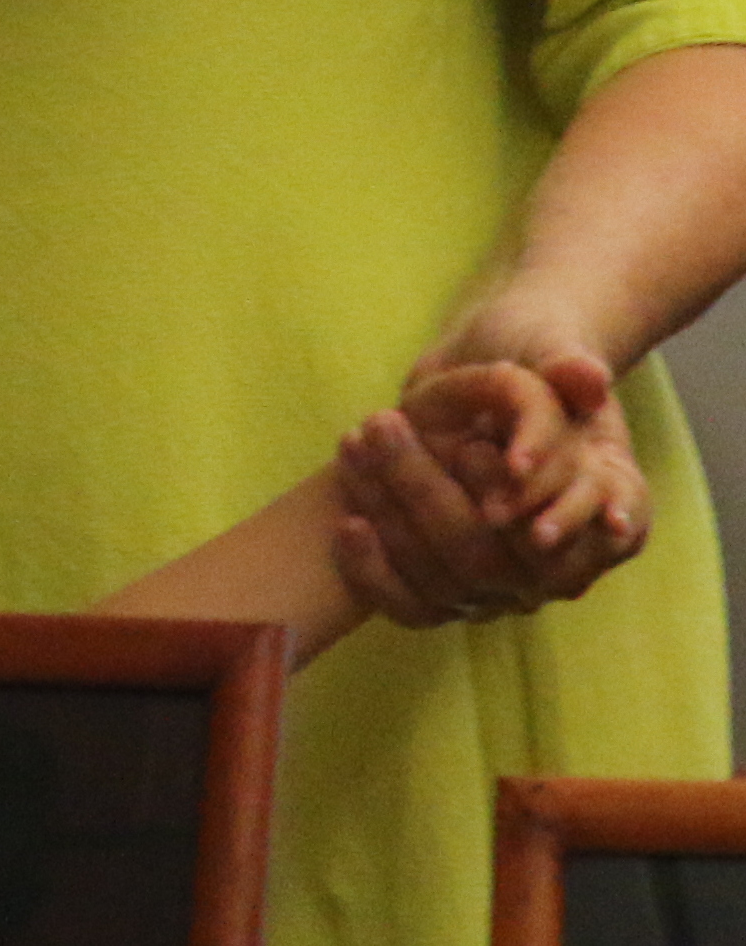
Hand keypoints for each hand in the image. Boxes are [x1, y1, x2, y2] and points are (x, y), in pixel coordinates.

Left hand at [334, 319, 647, 628]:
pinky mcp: (457, 596)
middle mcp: (562, 558)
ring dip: (397, 516)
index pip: (587, 528)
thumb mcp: (548, 344)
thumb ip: (567, 363)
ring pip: (456, 581)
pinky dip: (378, 575)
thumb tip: (589, 377)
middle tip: (386, 424)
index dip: (549, 504)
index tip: (498, 458)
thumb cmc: (526, 356)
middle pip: (501, 558)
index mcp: (607, 498)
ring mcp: (509, 586)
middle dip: (434, 492)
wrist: (484, 376)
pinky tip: (347, 526)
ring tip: (357, 442)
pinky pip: (418, 609)